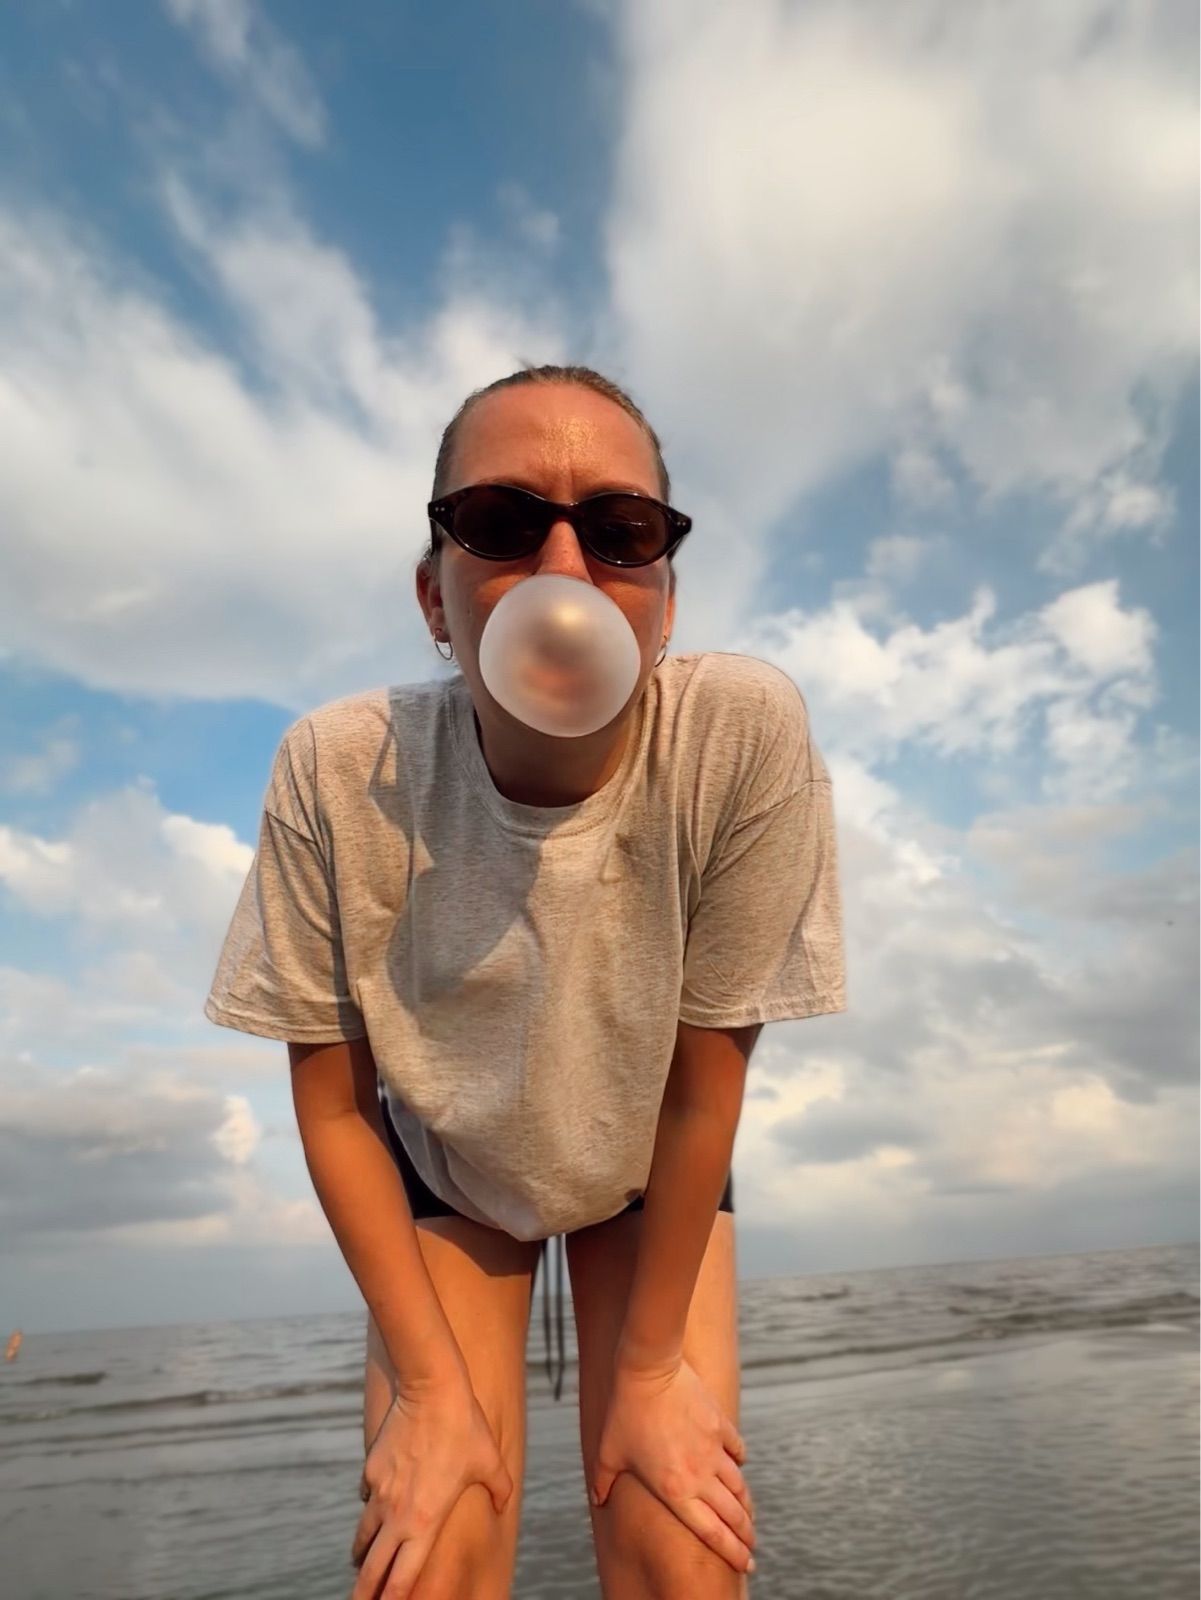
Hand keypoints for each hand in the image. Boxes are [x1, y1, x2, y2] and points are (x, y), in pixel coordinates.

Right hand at [350, 1374, 511, 1598]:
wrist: (431, 1389)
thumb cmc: (465, 1427)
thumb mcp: (491, 1461)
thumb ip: (500, 1490)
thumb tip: (504, 1504)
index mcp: (425, 1524)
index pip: (402, 1581)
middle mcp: (397, 1516)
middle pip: (371, 1571)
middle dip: (363, 1596)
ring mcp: (379, 1494)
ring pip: (364, 1538)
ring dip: (363, 1556)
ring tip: (362, 1566)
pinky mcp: (370, 1470)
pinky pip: (367, 1498)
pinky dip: (370, 1508)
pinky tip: (376, 1505)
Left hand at [590, 1353, 755, 1575]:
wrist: (650, 1370)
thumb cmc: (625, 1412)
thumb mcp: (608, 1452)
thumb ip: (603, 1481)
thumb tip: (597, 1499)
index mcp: (675, 1491)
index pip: (712, 1532)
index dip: (733, 1552)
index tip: (746, 1564)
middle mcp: (700, 1476)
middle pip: (733, 1515)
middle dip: (746, 1535)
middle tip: (751, 1546)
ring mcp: (713, 1450)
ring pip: (738, 1486)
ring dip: (745, 1504)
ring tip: (747, 1515)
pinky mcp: (720, 1425)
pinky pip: (737, 1450)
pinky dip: (739, 1462)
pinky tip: (738, 1465)